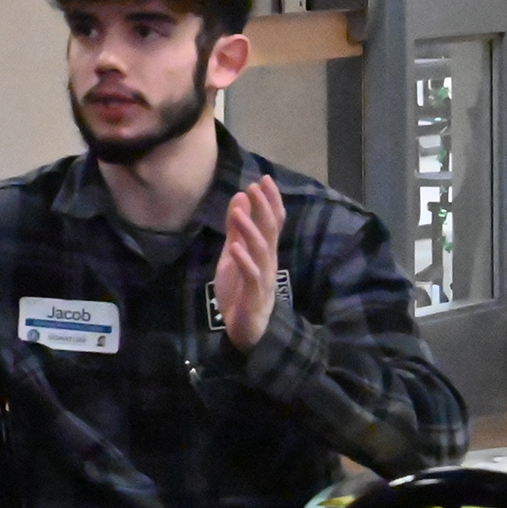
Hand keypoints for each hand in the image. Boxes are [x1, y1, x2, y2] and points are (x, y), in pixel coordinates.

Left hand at [215, 175, 286, 351]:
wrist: (247, 328)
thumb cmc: (241, 288)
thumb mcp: (234, 254)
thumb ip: (237, 229)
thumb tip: (240, 198)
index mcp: (264, 251)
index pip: (272, 221)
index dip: (270, 201)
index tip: (264, 179)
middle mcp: (268, 260)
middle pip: (270, 231)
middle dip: (264, 208)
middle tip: (256, 186)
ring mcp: (262, 276)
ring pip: (260, 250)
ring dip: (249, 230)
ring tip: (239, 212)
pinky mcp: (254, 293)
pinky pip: (251, 275)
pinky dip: (244, 260)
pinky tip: (235, 248)